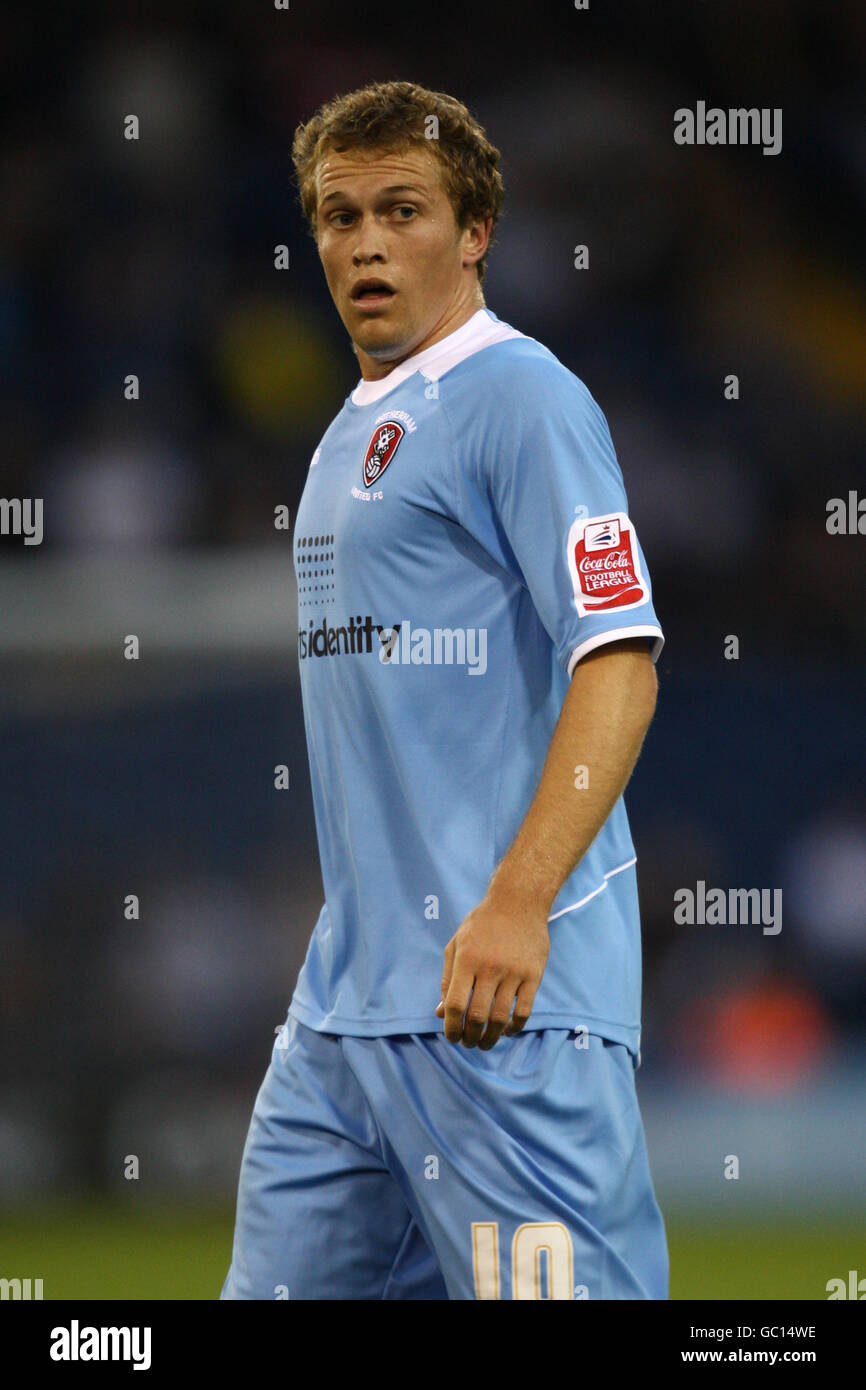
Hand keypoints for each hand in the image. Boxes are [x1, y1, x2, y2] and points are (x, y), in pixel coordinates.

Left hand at [435, 893, 549, 1048]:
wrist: (518, 902)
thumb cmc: (481, 925)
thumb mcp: (456, 945)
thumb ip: (447, 979)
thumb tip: (440, 1014)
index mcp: (466, 959)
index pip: (454, 1003)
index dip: (451, 1027)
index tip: (452, 1037)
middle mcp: (489, 966)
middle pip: (477, 1015)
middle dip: (470, 1037)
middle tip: (469, 1043)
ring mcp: (514, 972)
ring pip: (500, 1017)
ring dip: (490, 1038)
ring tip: (484, 1043)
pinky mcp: (534, 975)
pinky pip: (524, 1011)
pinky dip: (514, 1027)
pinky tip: (506, 1030)